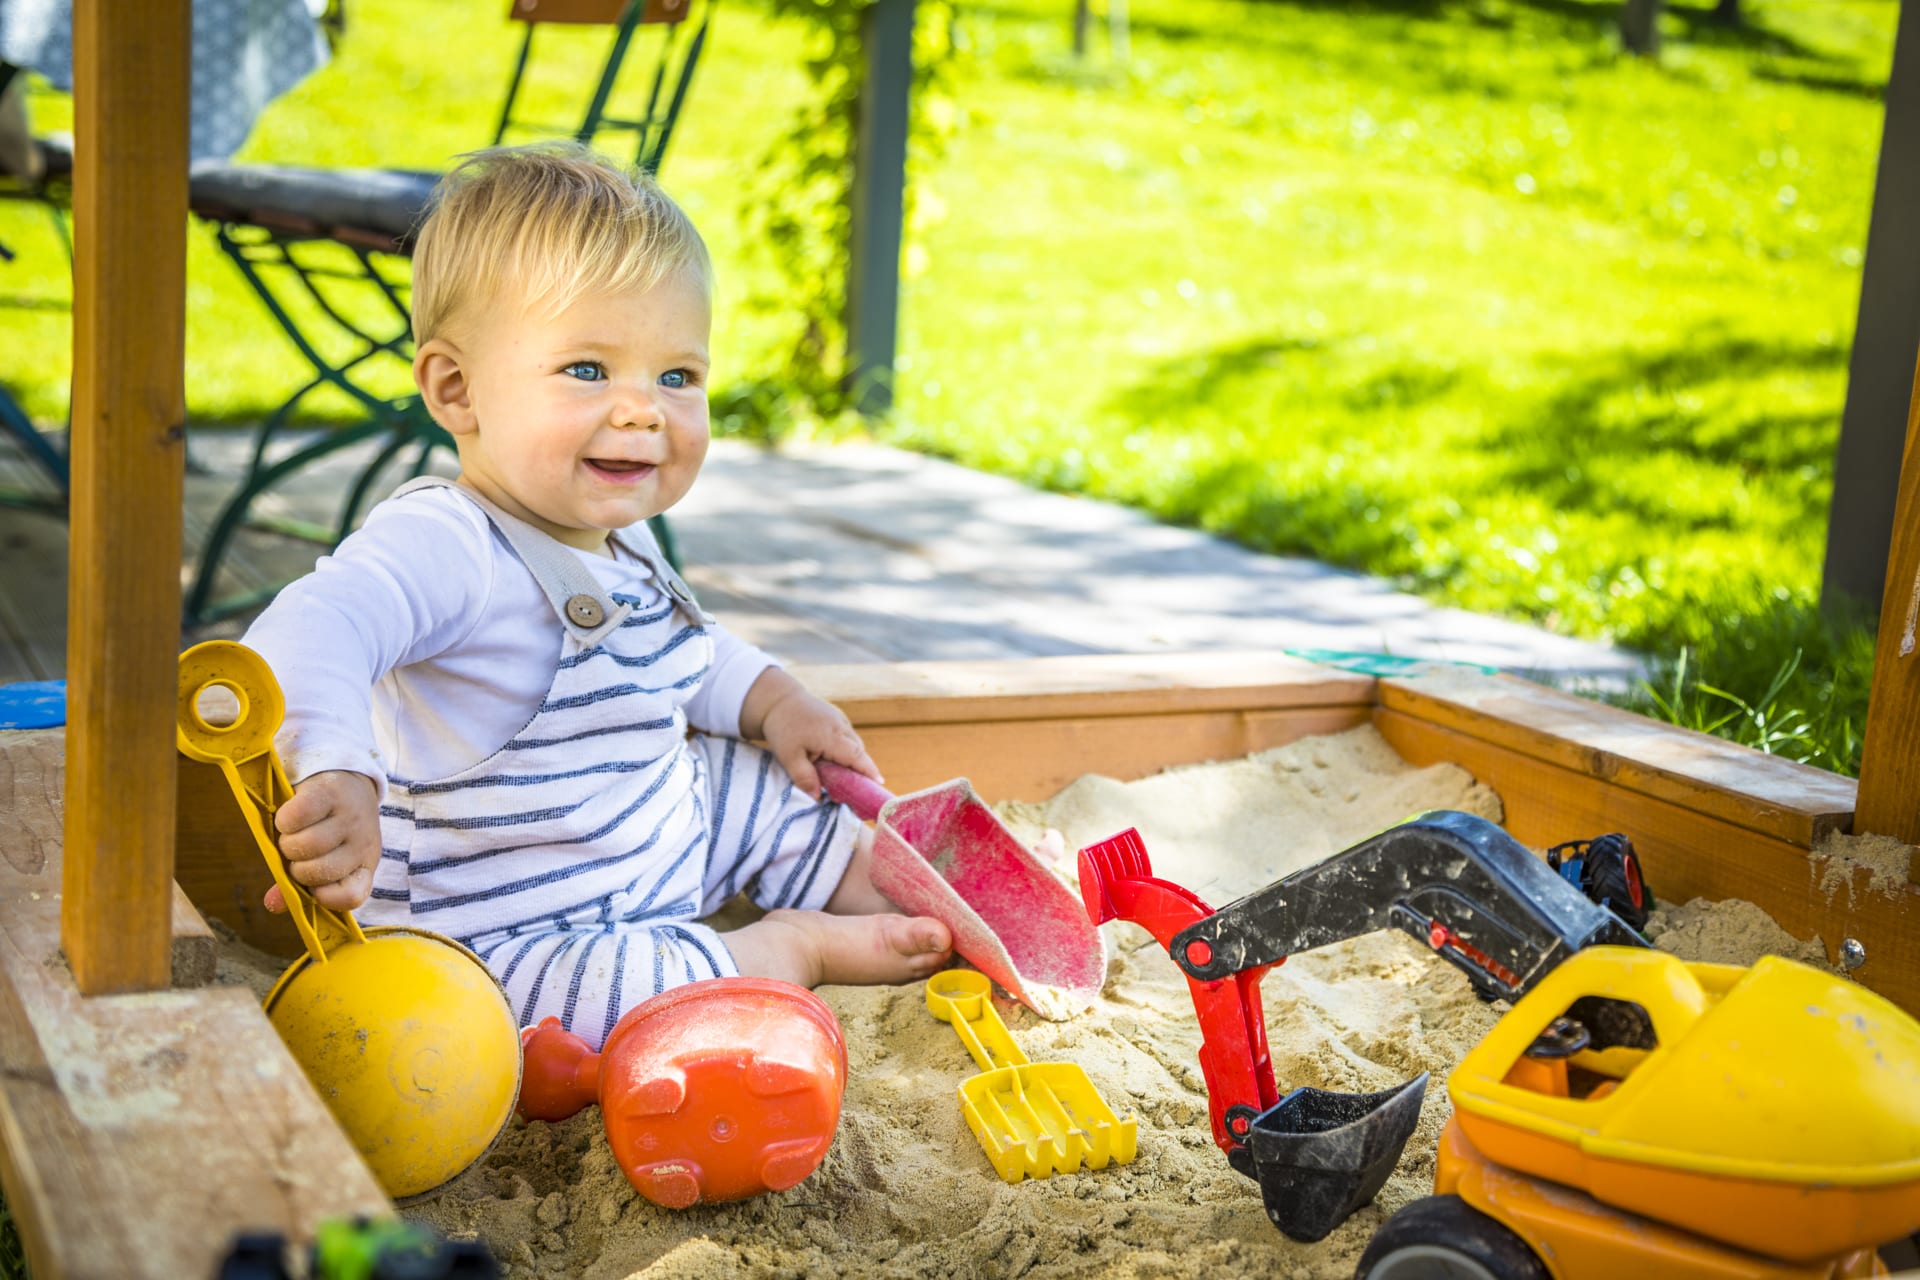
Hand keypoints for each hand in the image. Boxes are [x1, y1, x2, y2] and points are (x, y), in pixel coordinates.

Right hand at [265, 770, 382, 912]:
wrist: (347, 778)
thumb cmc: (332, 827)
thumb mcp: (326, 858)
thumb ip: (301, 884)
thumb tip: (273, 904)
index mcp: (364, 866)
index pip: (350, 896)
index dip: (324, 897)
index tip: (312, 886)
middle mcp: (363, 843)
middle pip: (315, 872)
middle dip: (295, 865)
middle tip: (297, 852)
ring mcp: (349, 817)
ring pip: (305, 845)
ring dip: (288, 842)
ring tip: (293, 833)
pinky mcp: (331, 793)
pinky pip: (296, 817)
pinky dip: (284, 820)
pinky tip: (289, 818)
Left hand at [744, 671, 878, 799]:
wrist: (779, 699)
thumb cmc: (783, 729)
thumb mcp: (788, 757)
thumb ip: (804, 778)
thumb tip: (817, 798)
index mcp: (830, 736)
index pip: (856, 756)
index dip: (869, 770)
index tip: (879, 783)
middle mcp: (840, 725)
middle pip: (858, 751)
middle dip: (861, 769)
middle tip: (856, 789)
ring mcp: (840, 719)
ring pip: (854, 743)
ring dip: (853, 759)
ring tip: (842, 775)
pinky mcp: (838, 716)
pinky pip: (848, 736)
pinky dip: (846, 749)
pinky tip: (834, 758)